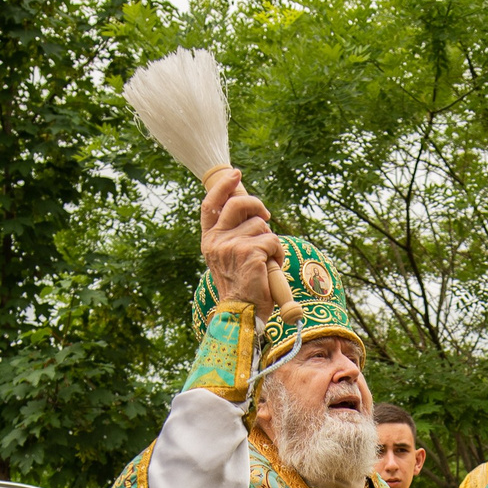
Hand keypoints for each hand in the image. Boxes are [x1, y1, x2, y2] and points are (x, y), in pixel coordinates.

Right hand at [200, 168, 283, 317]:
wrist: (242, 313)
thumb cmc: (241, 286)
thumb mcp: (230, 257)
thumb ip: (233, 234)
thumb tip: (252, 210)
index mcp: (209, 240)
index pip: (210, 205)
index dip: (223, 186)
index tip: (236, 174)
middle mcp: (217, 241)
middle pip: (238, 204)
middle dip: (257, 205)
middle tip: (266, 217)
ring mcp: (232, 246)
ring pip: (260, 225)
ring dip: (270, 240)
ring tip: (266, 259)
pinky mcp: (250, 252)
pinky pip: (272, 240)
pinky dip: (278, 252)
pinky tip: (271, 265)